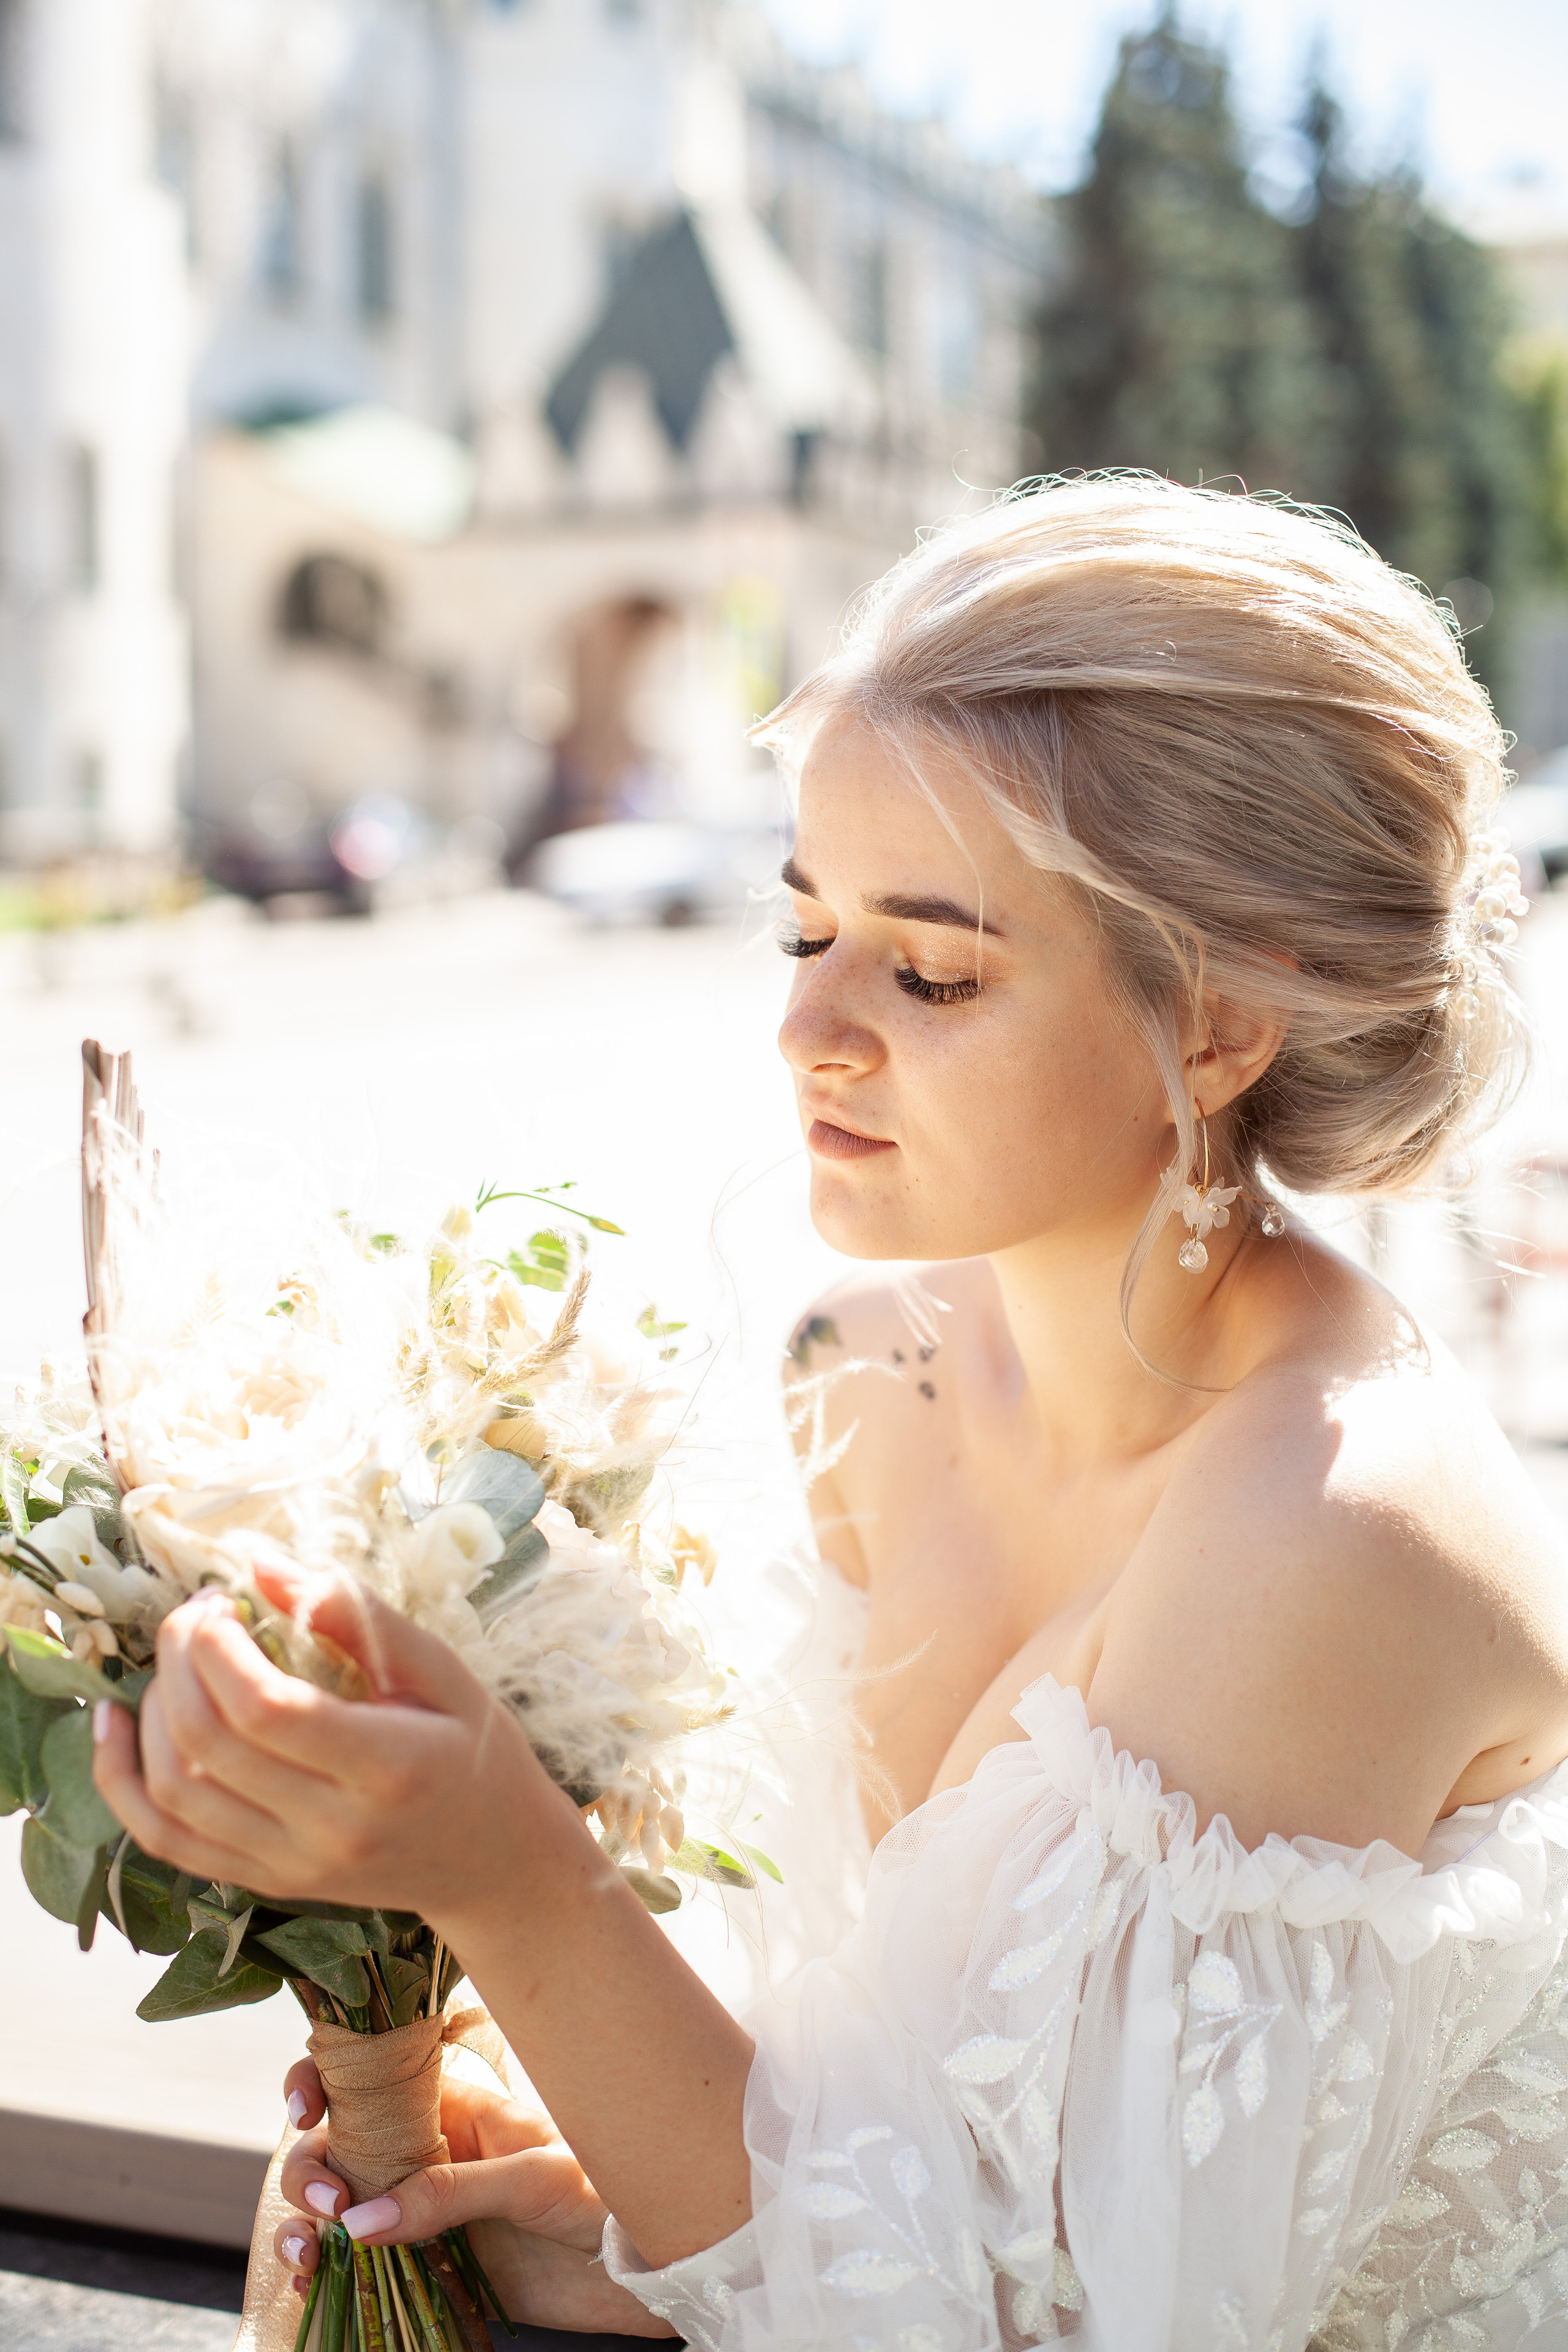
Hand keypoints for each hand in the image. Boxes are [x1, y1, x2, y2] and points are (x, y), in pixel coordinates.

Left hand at [91, 1566, 563, 1929]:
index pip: (268, 1711)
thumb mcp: (443, 1671)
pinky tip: (112, 1725)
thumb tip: (263, 1565)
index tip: (221, 1601)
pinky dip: (122, 1782)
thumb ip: (356, 1616)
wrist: (493, 1862)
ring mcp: (291, 1867)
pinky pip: (164, 1840)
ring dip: (149, 1711)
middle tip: (195, 1615)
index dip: (219, 1647)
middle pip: (208, 1745)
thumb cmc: (475, 1751)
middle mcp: (332, 1829)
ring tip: (175, 1659)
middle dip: (179, 1662)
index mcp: (388, 1768)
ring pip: (174, 1793)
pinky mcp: (264, 1884)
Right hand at [274, 2062, 674, 2337]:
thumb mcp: (534, 2177)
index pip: (374, 2078)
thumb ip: (450, 2192)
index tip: (304, 2107)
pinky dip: (326, 2277)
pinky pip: (363, 2269)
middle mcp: (429, 2154)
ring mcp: (424, 2212)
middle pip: (340, 2146)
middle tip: (330, 2204)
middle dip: (313, 2168)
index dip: (326, 2079)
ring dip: (305, 2227)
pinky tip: (311, 2288)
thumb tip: (360, 2220)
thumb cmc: (604, 2193)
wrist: (643, 2261)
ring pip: (340, 2209)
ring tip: (306, 2256)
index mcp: (456, 2107)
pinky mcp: (431, 2267)